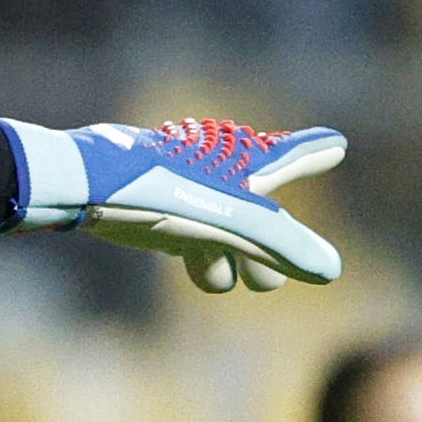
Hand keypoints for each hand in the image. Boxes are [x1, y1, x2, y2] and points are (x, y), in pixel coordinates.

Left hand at [21, 119, 345, 290]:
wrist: (86, 188)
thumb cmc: (166, 192)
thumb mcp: (235, 223)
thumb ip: (284, 246)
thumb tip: (331, 270)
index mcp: (248, 162)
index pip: (294, 155)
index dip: (314, 152)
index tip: (335, 144)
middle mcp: (224, 172)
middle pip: (266, 215)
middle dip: (270, 251)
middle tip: (262, 278)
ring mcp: (192, 194)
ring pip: (231, 236)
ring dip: (230, 263)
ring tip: (213, 272)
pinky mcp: (160, 214)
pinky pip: (195, 241)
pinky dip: (201, 259)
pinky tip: (191, 263)